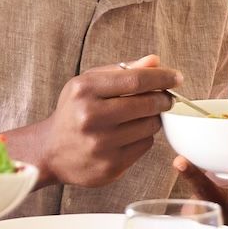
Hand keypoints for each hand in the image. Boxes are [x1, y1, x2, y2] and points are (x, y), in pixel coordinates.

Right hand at [8, 56, 180, 187]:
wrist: (50, 151)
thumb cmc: (74, 111)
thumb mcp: (89, 84)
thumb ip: (122, 70)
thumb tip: (156, 61)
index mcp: (84, 90)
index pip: (135, 80)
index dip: (162, 78)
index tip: (177, 78)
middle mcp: (90, 117)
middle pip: (146, 104)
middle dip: (163, 100)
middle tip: (166, 99)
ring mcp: (100, 145)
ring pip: (149, 127)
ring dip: (153, 119)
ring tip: (142, 117)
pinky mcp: (110, 166)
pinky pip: (144, 146)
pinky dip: (144, 138)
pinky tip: (129, 135)